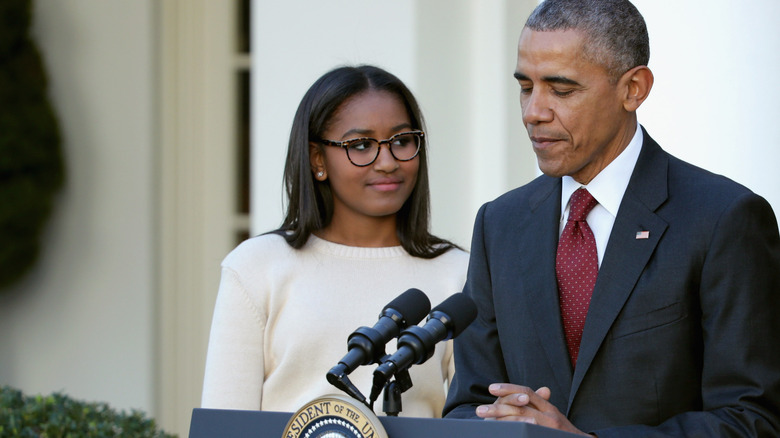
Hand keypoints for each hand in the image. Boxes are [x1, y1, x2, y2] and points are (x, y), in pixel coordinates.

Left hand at [476, 383, 593, 435]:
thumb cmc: (564, 431)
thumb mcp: (555, 415)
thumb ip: (543, 403)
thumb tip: (542, 390)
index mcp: (549, 407)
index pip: (526, 392)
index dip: (508, 388)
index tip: (491, 388)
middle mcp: (549, 416)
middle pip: (520, 407)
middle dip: (497, 408)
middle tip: (479, 410)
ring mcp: (548, 428)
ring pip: (521, 421)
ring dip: (501, 421)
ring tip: (485, 423)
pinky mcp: (544, 436)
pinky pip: (526, 432)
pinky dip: (514, 431)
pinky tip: (502, 432)